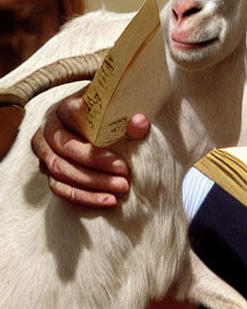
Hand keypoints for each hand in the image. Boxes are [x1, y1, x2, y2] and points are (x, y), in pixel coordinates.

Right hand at [30, 91, 149, 207]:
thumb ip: (130, 114)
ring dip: (92, 185)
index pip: (74, 122)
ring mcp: (44, 150)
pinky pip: (59, 188)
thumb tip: (140, 123)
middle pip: (66, 151)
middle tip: (126, 177)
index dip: (97, 141)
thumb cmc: (109, 109)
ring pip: (61, 172)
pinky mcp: (46, 169)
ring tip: (121, 189)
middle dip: (98, 168)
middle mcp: (49, 129)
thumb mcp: (120, 106)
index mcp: (64, 108)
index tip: (123, 160)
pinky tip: (108, 201)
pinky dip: (83, 197)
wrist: (93, 117)